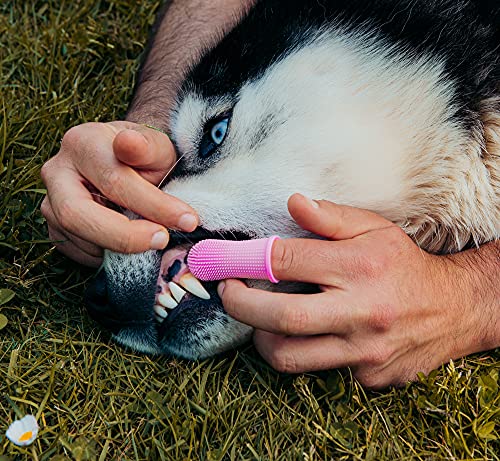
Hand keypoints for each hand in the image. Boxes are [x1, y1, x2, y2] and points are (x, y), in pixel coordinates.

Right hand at [41, 122, 197, 266]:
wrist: (127, 164)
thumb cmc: (144, 156)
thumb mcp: (155, 146)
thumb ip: (146, 147)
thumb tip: (129, 143)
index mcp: (82, 143)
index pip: (115, 181)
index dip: (154, 206)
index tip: (188, 220)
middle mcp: (57, 172)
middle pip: (78, 215)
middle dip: (125, 236)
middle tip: (163, 240)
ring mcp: (50, 203)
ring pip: (79, 238)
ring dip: (121, 247)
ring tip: (153, 236)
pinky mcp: (55, 228)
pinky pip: (80, 252)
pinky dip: (110, 254)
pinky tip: (132, 241)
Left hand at [218, 194, 492, 387]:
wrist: (453, 309)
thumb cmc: (403, 263)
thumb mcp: (373, 228)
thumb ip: (330, 217)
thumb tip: (293, 203)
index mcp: (358, 267)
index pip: (286, 262)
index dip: (246, 261)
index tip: (226, 263)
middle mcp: (361, 312)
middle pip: (280, 318)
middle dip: (240, 306)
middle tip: (229, 294)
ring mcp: (364, 351)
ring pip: (289, 356)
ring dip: (263, 337)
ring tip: (261, 320)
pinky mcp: (367, 376)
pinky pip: (319, 368)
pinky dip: (307, 350)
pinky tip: (316, 333)